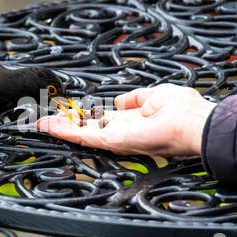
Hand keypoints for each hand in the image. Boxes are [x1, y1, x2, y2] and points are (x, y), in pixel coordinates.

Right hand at [36, 84, 215, 156]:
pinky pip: (85, 136)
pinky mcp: (113, 141)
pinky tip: (51, 126)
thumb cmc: (183, 110)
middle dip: (66, 125)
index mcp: (130, 121)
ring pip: (82, 134)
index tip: (67, 112)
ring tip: (42, 124)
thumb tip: (120, 100)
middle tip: (45, 121)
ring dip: (60, 129)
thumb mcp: (155, 95)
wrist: (194, 124)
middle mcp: (120, 131)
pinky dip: (66, 131)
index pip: (100, 120)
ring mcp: (116, 138)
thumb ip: (135, 98)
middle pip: (87, 129)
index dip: (84, 117)